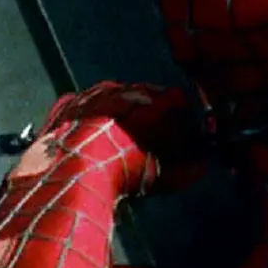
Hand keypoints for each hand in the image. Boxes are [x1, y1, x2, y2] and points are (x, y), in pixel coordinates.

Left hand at [12, 81, 207, 197]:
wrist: (70, 172)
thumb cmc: (122, 171)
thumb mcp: (160, 176)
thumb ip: (184, 170)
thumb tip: (200, 167)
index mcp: (149, 103)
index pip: (174, 98)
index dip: (178, 111)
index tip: (181, 122)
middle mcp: (122, 91)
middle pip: (142, 93)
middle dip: (148, 106)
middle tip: (149, 126)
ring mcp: (91, 94)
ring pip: (111, 93)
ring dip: (117, 106)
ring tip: (118, 128)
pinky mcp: (66, 104)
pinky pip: (80, 102)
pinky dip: (86, 112)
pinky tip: (88, 126)